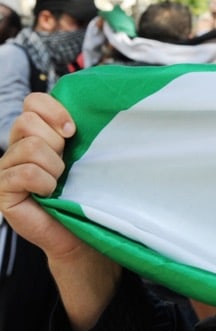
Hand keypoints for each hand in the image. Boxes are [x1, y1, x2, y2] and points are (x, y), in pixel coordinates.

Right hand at [0, 93, 80, 259]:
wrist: (79, 229)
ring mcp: (4, 168)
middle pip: (27, 121)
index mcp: (35, 132)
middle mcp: (15, 147)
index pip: (33, 101)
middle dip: (55, 144)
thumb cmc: (84, 190)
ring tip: (58, 182)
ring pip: (30, 147)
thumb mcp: (83, 152)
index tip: (73, 131)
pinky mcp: (1, 189)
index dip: (55, 111)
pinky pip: (25, 173)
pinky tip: (48, 194)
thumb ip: (75, 129)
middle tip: (64, 165)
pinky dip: (44, 183)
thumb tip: (92, 105)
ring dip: (53, 167)